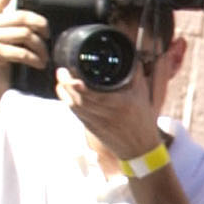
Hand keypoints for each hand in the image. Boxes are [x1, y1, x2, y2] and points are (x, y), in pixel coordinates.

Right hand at [0, 0, 46, 100]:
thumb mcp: (6, 36)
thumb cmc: (2, 59)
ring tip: (44, 55)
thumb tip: (39, 17)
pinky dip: (35, 59)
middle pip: (22, 16)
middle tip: (48, 35)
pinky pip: (22, 52)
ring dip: (40, 46)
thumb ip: (15, 23)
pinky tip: (39, 64)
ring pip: (25, 34)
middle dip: (41, 25)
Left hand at [61, 39, 178, 166]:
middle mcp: (106, 114)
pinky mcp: (90, 128)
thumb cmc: (142, 120)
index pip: (94, 95)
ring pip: (74, 107)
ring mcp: (96, 122)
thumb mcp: (142, 94)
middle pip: (79, 100)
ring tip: (61, 79)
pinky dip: (67, 101)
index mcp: (120, 105)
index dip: (79, 86)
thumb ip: (135, 74)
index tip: (71, 74)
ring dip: (64, 93)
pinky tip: (64, 92)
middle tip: (61, 70)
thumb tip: (131, 55)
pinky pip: (75, 113)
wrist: (140, 149)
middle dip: (66, 85)